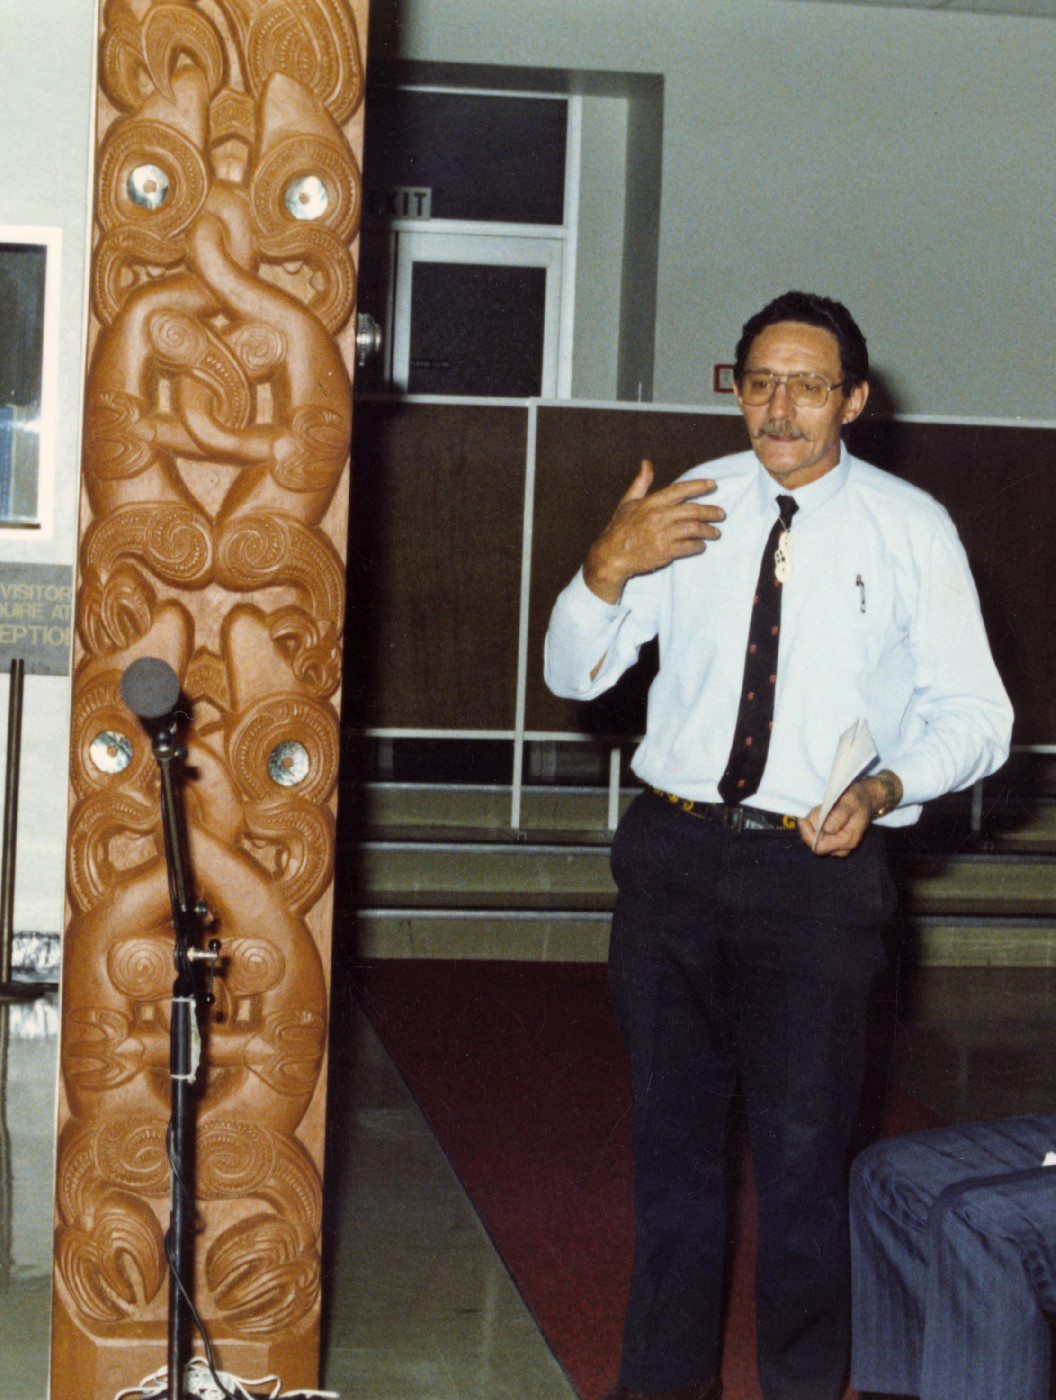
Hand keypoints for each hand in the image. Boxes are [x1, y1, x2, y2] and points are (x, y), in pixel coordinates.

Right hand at [582, 460, 724, 603]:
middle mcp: (657, 517)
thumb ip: (641, 483)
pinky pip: (688, 547)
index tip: (713, 485)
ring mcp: (661, 535)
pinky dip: (698, 546)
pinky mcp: (664, 552)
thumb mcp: (628, 502)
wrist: (611, 556)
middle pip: (693, 510)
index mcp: (651, 503)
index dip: (699, 486)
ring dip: (709, 530)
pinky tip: (701, 546)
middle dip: (711, 511)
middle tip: (721, 514)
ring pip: (694, 529)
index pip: (679, 490)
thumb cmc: (620, 528)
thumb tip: (646, 464)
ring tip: (716, 532)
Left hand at [798, 771, 901, 857]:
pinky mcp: (831, 842)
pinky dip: (816, 824)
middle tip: (819, 809)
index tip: (802, 820)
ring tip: (825, 810)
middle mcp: (841, 848)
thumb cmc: (857, 800)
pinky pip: (816, 835)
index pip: (819, 847)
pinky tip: (824, 814)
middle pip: (814, 844)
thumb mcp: (850, 802)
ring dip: (814, 824)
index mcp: (847, 840)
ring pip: (813, 839)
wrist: (864, 801)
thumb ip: (838, 816)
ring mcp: (836, 846)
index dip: (808, 835)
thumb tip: (825, 829)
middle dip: (811, 826)